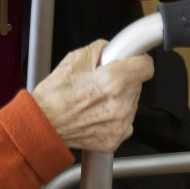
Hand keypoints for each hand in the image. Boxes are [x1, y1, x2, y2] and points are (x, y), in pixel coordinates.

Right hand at [32, 40, 153, 152]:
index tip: (133, 60)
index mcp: (112, 82)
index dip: (138, 60)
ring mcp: (119, 125)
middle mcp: (120, 105)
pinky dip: (114, 115)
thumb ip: (102, 48)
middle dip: (123, 78)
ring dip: (119, 97)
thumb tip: (114, 49)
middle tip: (101, 79)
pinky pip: (124, 121)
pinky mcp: (115, 140)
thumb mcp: (75, 58)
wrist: (43, 125)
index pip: (146, 67)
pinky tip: (95, 112)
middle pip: (137, 84)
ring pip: (131, 102)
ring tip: (95, 98)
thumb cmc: (54, 95)